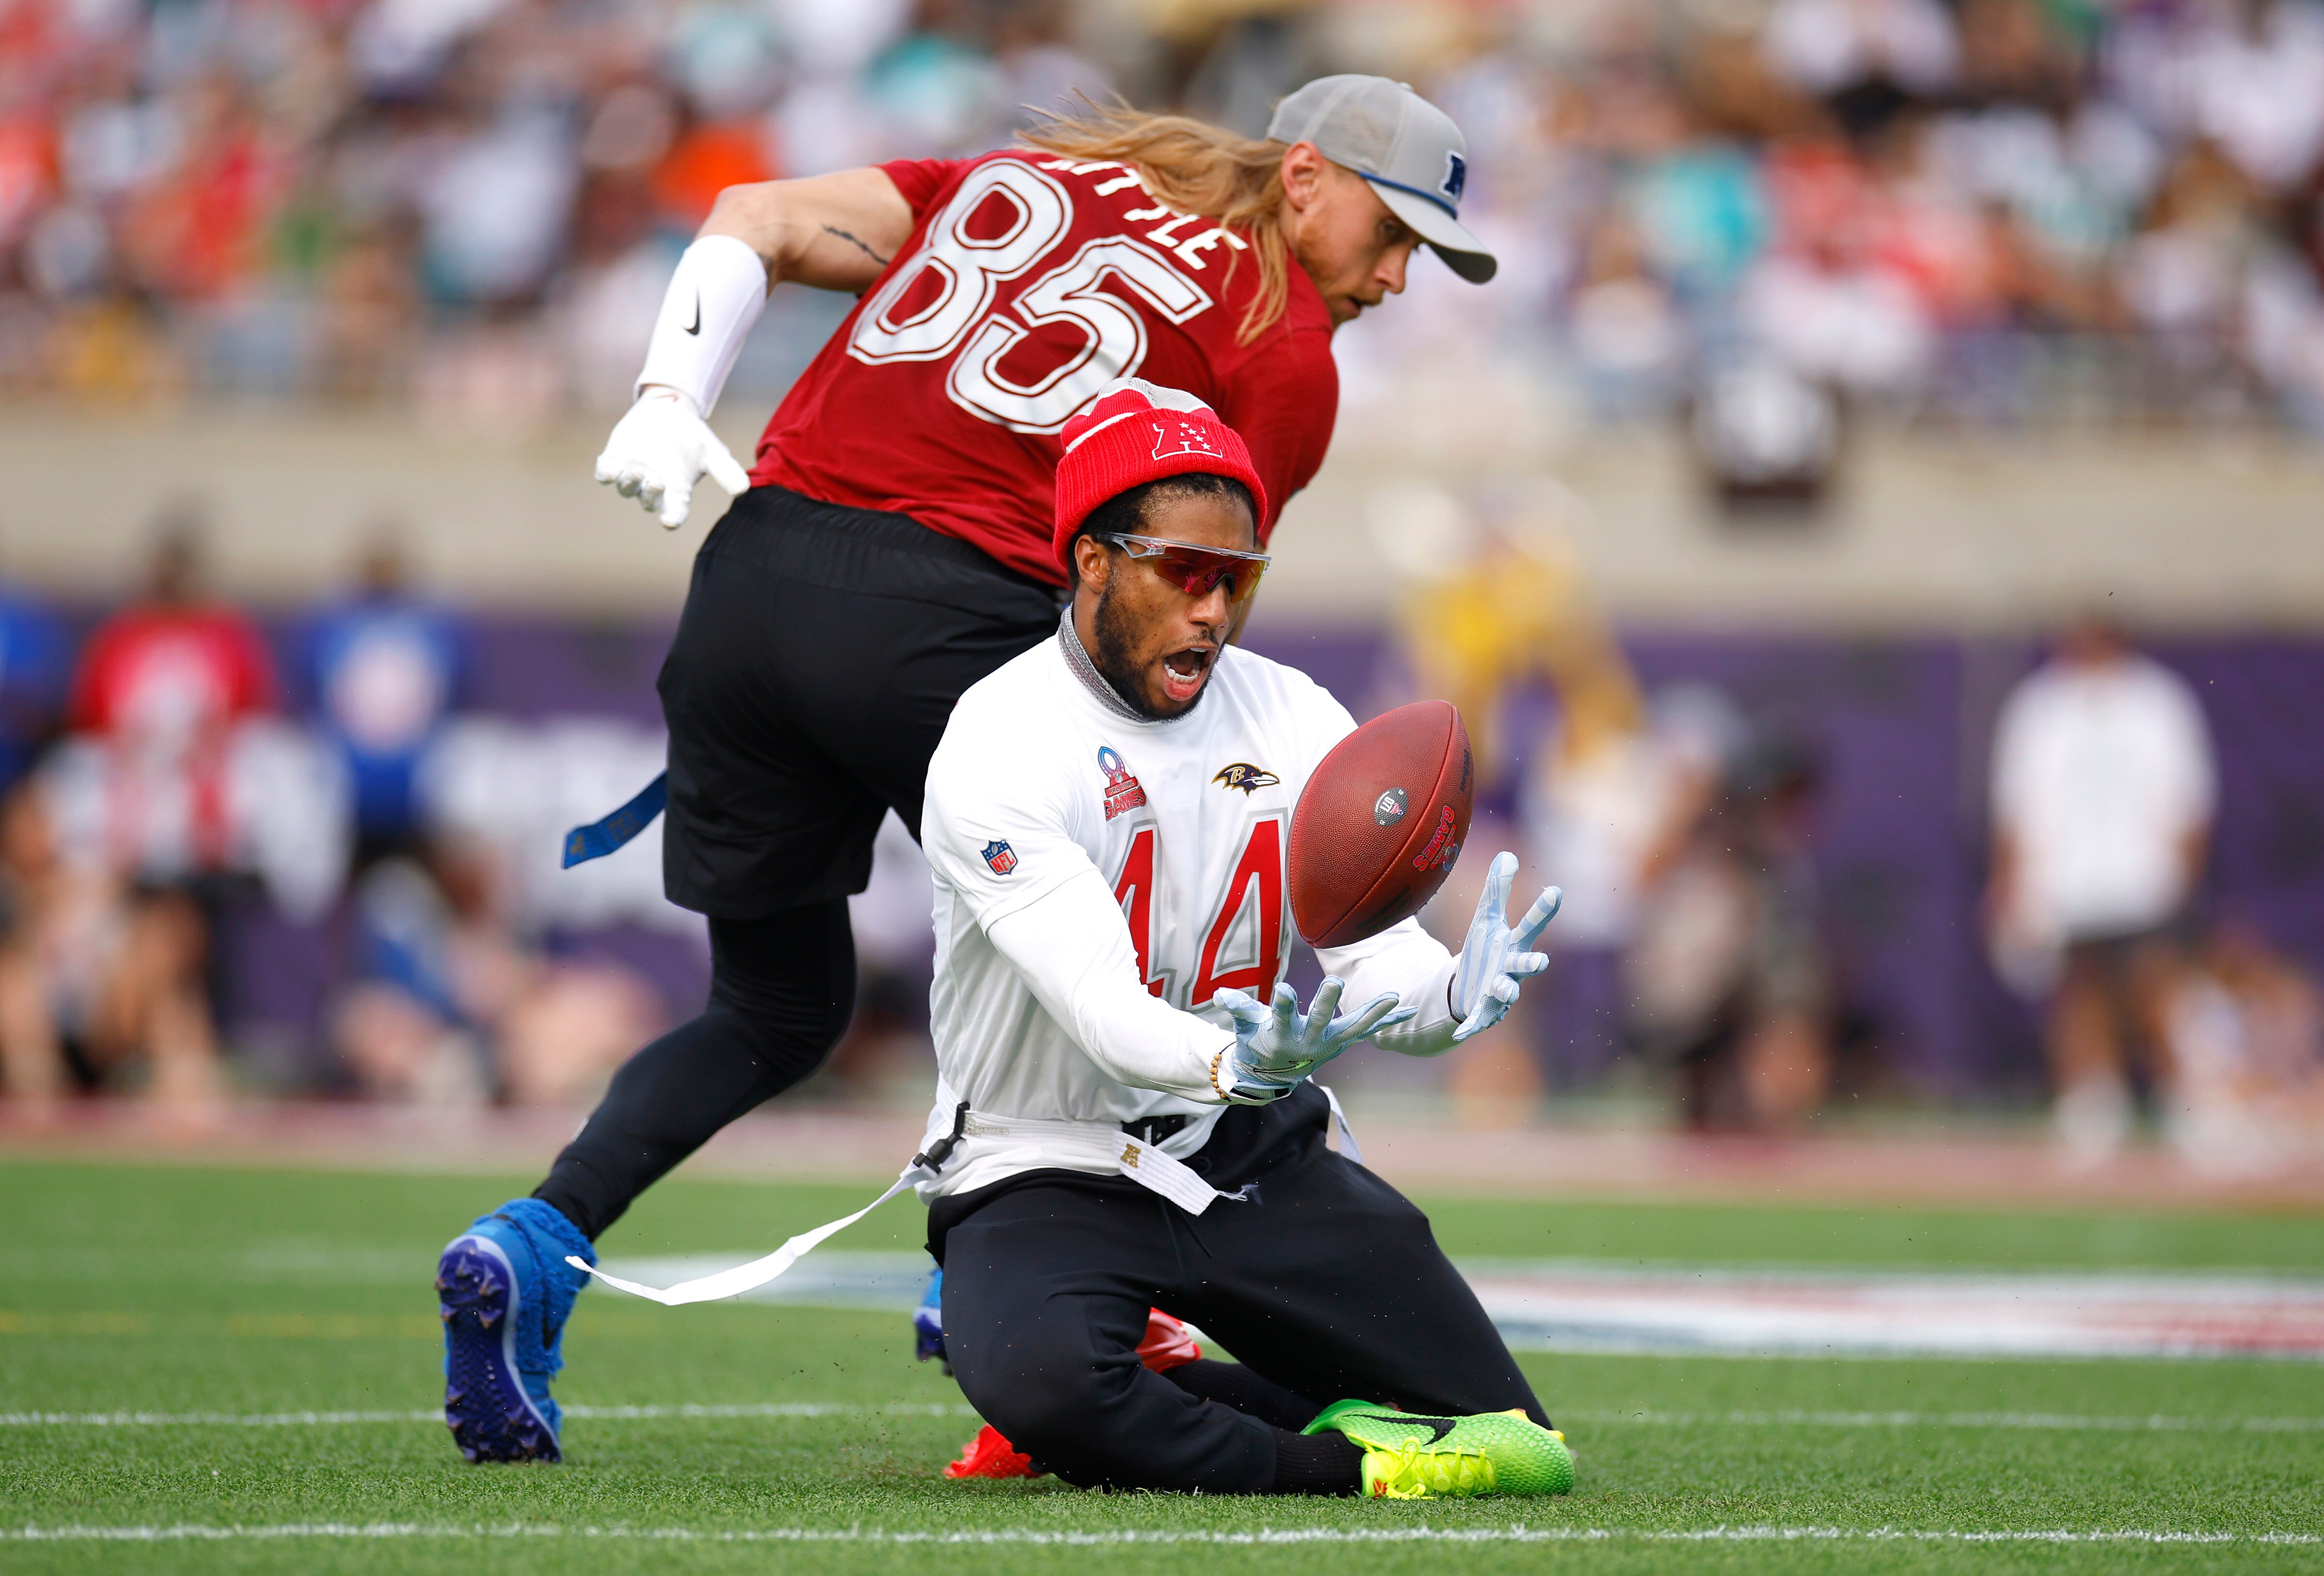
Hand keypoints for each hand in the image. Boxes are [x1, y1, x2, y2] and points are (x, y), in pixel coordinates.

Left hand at [593, 388, 751, 528]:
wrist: (668, 411)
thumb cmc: (691, 436)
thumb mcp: (712, 451)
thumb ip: (726, 471)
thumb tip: (742, 489)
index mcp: (677, 492)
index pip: (674, 512)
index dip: (671, 518)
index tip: (669, 521)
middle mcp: (653, 488)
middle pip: (648, 501)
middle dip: (650, 495)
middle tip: (656, 482)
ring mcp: (633, 476)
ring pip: (626, 489)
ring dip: (630, 482)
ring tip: (635, 469)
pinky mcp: (615, 461)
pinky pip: (605, 474)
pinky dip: (606, 472)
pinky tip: (609, 464)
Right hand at [1209, 976, 1413, 1104]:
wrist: (1273, 1075)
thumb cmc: (1257, 1041)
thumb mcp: (1244, 1026)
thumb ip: (1237, 1008)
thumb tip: (1221, 994)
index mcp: (1281, 1034)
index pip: (1280, 1016)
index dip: (1282, 1003)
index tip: (1284, 988)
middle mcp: (1308, 1041)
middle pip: (1319, 1020)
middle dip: (1327, 1003)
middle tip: (1334, 983)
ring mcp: (1328, 1043)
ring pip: (1352, 1027)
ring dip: (1373, 1013)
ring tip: (1393, 996)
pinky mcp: (1341, 1042)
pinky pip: (1366, 1031)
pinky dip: (1385, 1021)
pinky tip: (1407, 1009)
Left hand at [1446, 851, 1560, 1044]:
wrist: (1470, 989)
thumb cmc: (1485, 950)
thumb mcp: (1486, 918)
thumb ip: (1497, 889)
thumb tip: (1508, 855)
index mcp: (1514, 944)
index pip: (1531, 925)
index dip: (1543, 910)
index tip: (1555, 890)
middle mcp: (1513, 968)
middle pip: (1527, 963)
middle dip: (1533, 961)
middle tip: (1541, 959)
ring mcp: (1500, 991)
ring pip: (1508, 992)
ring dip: (1508, 991)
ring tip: (1507, 991)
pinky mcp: (1483, 1011)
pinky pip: (1479, 1020)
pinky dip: (1472, 1026)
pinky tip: (1460, 1034)